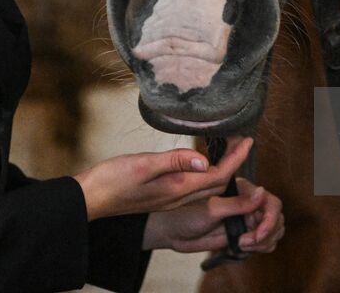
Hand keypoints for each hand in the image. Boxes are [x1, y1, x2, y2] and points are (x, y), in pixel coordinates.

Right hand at [74, 136, 251, 220]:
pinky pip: (194, 187)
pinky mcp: (162, 196)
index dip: (236, 159)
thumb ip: (174, 161)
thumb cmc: (112, 180)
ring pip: (206, 186)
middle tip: (242, 141)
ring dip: (222, 169)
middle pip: (217, 183)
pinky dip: (206, 174)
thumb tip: (204, 159)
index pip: (217, 176)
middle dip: (235, 163)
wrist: (91, 199)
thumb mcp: (143, 164)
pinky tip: (202, 162)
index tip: (248, 140)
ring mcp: (170, 198)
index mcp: (176, 189)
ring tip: (229, 149)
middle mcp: (177, 197)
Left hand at [142, 177, 284, 252]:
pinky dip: (260, 247)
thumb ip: (237, 203)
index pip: (270, 202)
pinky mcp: (242, 233)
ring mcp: (246, 219)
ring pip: (273, 230)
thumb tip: (262, 193)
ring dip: (265, 242)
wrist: (173, 231)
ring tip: (243, 245)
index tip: (257, 234)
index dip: (269, 219)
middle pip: (275, 217)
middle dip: (267, 233)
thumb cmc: (186, 213)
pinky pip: (263, 242)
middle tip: (246, 242)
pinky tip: (243, 248)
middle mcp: (247, 203)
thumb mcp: (211, 209)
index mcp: (242, 190)